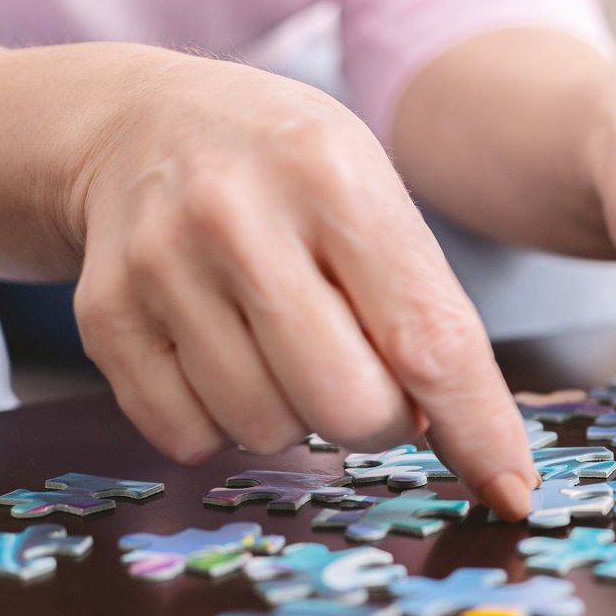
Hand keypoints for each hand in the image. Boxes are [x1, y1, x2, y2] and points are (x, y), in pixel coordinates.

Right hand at [64, 50, 536, 514]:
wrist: (142, 124)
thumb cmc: (291, 175)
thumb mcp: (374, 197)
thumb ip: (420, 307)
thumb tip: (470, 444)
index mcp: (335, 179)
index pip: (427, 340)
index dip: (476, 429)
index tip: (511, 490)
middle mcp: (239, 215)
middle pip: (346, 408)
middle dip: (380, 423)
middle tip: (369, 380)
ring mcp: (162, 265)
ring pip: (266, 431)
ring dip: (296, 418)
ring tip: (285, 347)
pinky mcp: (104, 314)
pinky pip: (187, 436)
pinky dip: (222, 423)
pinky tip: (225, 355)